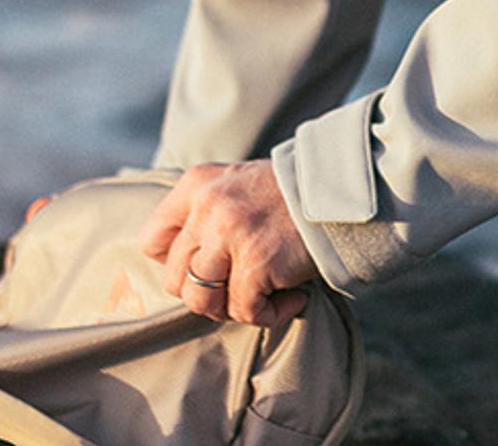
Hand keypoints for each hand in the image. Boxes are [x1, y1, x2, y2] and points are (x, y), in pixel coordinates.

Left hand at [139, 160, 317, 326]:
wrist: (344, 188)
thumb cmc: (293, 193)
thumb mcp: (238, 183)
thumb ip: (208, 211)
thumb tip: (188, 265)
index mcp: (196, 184)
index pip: (152, 240)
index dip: (175, 263)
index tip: (208, 265)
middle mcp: (207, 207)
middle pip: (174, 278)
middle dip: (205, 292)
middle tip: (240, 286)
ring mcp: (230, 234)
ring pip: (199, 299)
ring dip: (230, 307)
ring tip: (260, 296)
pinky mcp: (257, 262)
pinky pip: (243, 311)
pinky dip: (269, 314)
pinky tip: (292, 298)